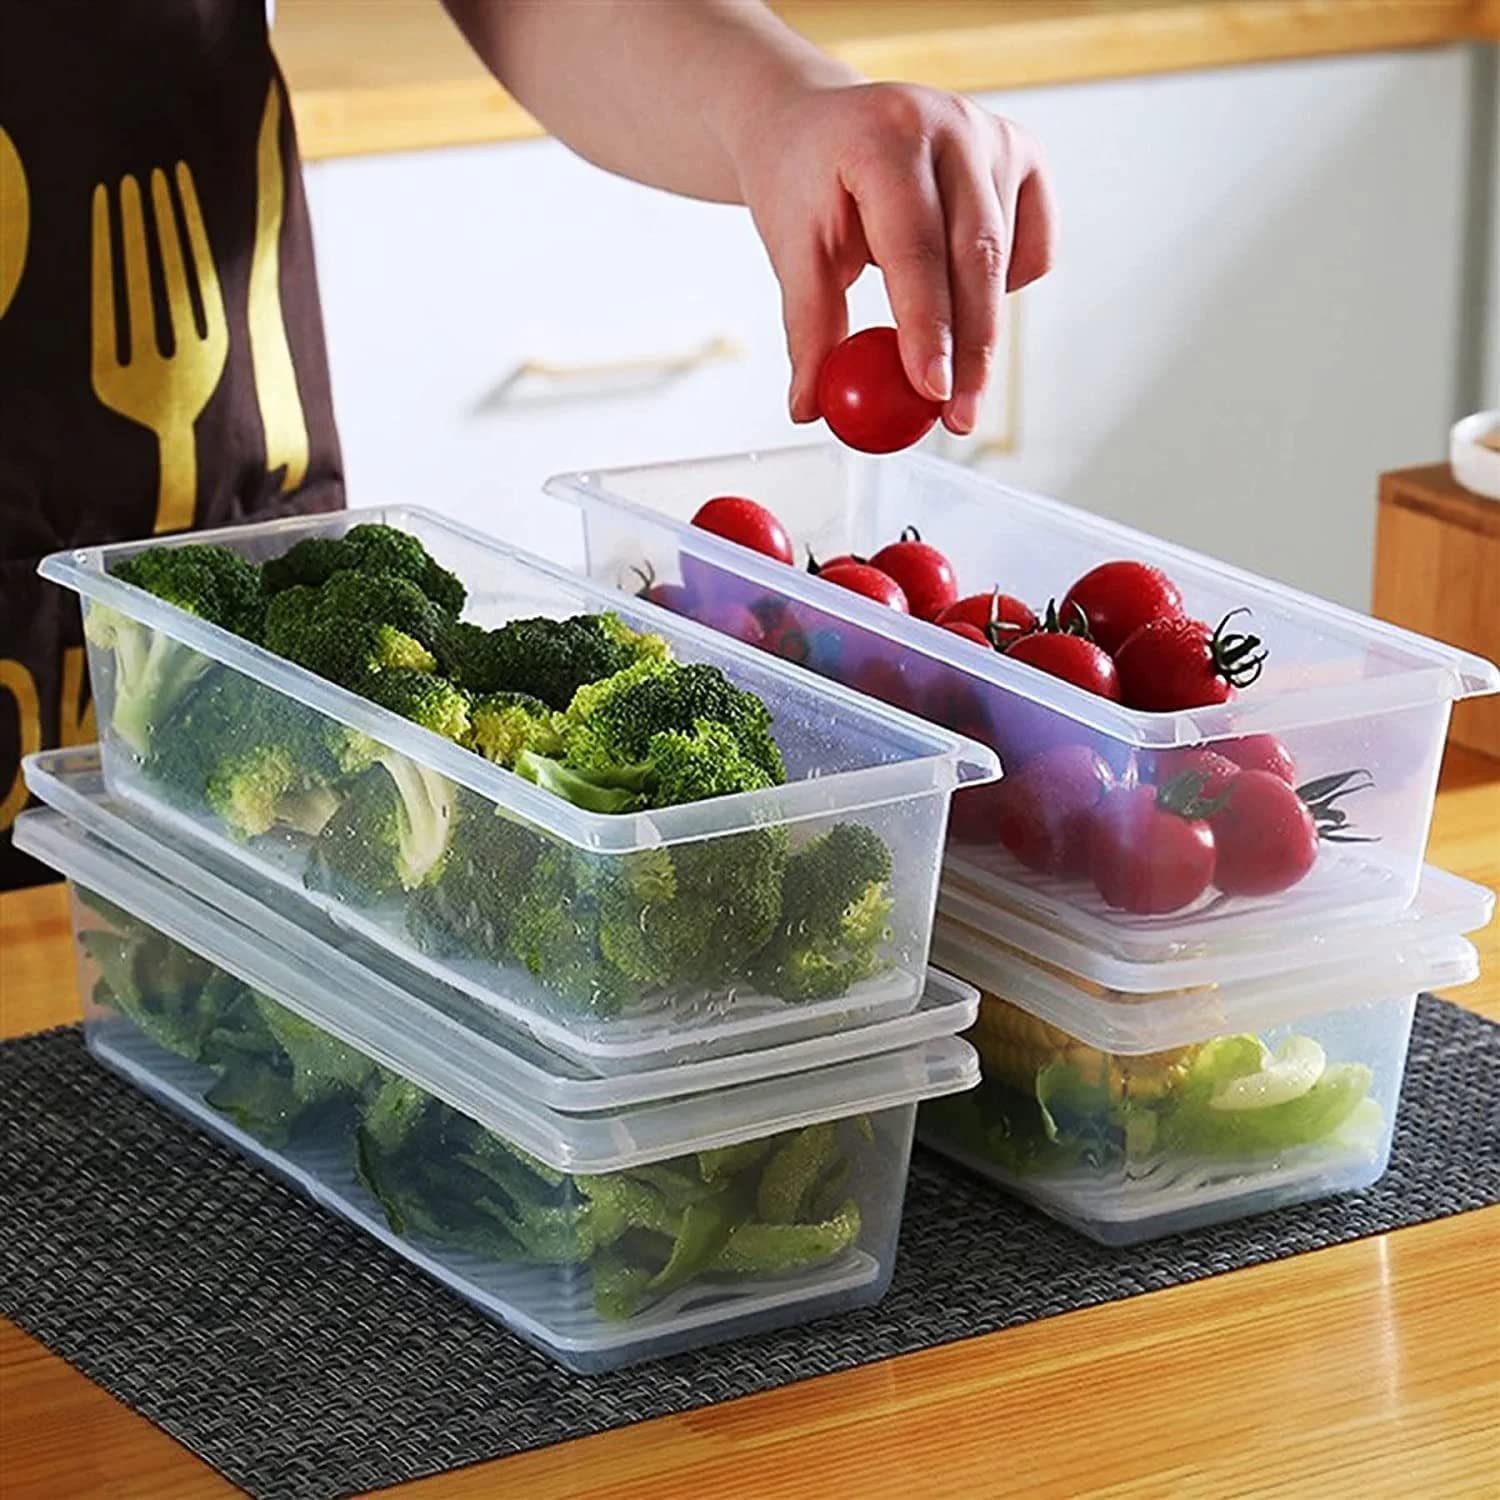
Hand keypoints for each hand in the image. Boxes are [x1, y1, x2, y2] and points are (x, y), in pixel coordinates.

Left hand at [728, 82, 1055, 433]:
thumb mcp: (792, 250)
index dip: (928, 325)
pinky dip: (1002, 288)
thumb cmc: (803, 182)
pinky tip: (957, 282)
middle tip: (957, 416)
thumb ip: (808, 328)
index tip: (930, 390)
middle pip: (977, 255)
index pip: (915, 246)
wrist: (818, 123)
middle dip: (971, 349)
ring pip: (1006, 260)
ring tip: (931, 349)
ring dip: (976, 324)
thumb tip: (811, 408)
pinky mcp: (1025, 156)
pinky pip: (1032, 250)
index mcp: (885, 136)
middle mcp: (950, 125)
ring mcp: (994, 136)